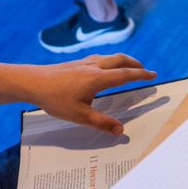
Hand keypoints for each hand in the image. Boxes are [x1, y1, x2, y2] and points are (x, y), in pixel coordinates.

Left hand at [24, 55, 156, 135]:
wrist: (33, 82)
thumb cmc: (55, 99)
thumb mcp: (79, 115)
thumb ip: (101, 122)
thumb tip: (120, 130)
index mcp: (98, 78)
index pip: (125, 75)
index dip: (141, 75)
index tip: (154, 75)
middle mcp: (94, 67)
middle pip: (121, 60)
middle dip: (135, 65)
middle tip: (145, 71)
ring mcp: (85, 62)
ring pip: (110, 57)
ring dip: (123, 61)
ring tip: (129, 68)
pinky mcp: (77, 63)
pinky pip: (100, 58)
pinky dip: (111, 60)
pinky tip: (105, 67)